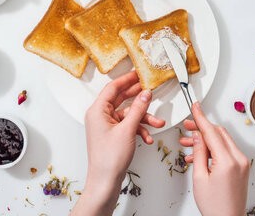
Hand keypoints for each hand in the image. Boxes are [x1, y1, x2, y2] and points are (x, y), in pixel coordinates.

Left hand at [71, 71, 164, 215]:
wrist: (105, 182)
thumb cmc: (109, 159)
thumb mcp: (127, 130)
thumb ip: (138, 109)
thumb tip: (145, 94)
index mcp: (97, 111)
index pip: (113, 87)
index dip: (127, 79)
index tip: (138, 73)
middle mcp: (100, 116)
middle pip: (121, 99)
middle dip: (138, 98)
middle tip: (150, 89)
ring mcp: (106, 126)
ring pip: (128, 114)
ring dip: (143, 118)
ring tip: (156, 123)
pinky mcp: (112, 135)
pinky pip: (128, 125)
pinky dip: (139, 129)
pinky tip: (147, 137)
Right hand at [179, 102, 249, 215]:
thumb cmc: (214, 206)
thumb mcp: (199, 177)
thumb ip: (199, 153)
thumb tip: (198, 136)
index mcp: (227, 161)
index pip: (212, 132)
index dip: (201, 118)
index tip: (195, 107)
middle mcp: (238, 159)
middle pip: (219, 133)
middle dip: (202, 127)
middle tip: (188, 126)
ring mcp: (242, 163)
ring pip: (222, 141)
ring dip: (206, 139)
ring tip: (188, 144)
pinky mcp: (241, 168)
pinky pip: (226, 151)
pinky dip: (213, 149)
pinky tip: (199, 155)